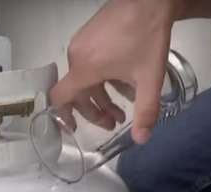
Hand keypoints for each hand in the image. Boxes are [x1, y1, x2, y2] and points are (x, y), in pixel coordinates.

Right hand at [49, 0, 185, 143]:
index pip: (60, 98)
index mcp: (85, 69)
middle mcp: (77, 56)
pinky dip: (104, 77)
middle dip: (95, 111)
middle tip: (115, 121)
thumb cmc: (147, 36)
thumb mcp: (150, 79)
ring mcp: (82, 42)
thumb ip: (145, 112)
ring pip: (87, 78)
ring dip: (103, 95)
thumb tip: (141, 139)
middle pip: (77, 92)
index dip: (63, 117)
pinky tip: (126, 79)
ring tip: (126, 104)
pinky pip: (91, 62)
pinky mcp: (90, 33)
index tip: (73, 129)